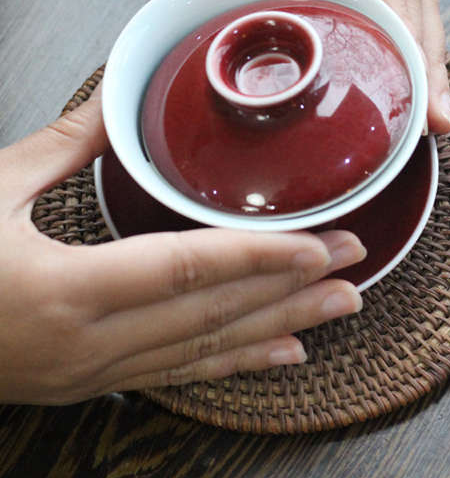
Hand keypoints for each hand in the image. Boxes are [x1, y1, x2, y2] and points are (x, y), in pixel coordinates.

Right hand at [0, 91, 363, 404]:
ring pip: (207, 351)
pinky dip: (237, 363)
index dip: (262, 258)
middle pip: (214, 315)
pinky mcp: (91, 381)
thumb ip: (62, 147)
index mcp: (66, 290)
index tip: (322, 246)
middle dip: (294, 291)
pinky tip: (283, 354)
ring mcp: (93, 372)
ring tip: (340, 311)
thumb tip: (117, 97)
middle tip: (358, 268)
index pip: (189, 270)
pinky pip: (180, 374)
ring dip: (281, 329)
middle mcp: (90, 344)